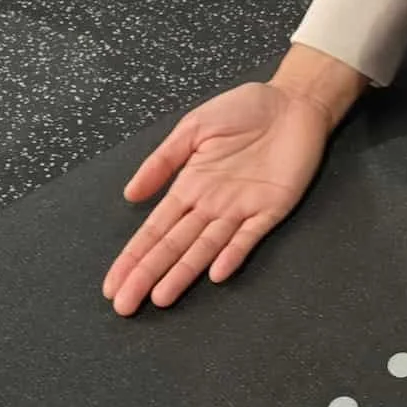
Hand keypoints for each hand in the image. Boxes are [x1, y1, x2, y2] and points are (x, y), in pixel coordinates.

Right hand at [102, 81, 330, 313]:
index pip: (155, 229)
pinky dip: (233, 254)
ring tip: (161, 298)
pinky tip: (216, 272)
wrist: (294, 101)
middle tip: (124, 305)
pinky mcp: (271, 208)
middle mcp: (211, 204)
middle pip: (174, 245)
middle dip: (147, 274)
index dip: (134, 256)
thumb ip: (163, 160)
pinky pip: (249, 236)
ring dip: (183, 273)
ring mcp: (240, 209)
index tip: (112, 285)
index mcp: (190, 185)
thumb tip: (130, 194)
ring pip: (206, 248)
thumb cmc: (246, 109)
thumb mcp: (195, 126)